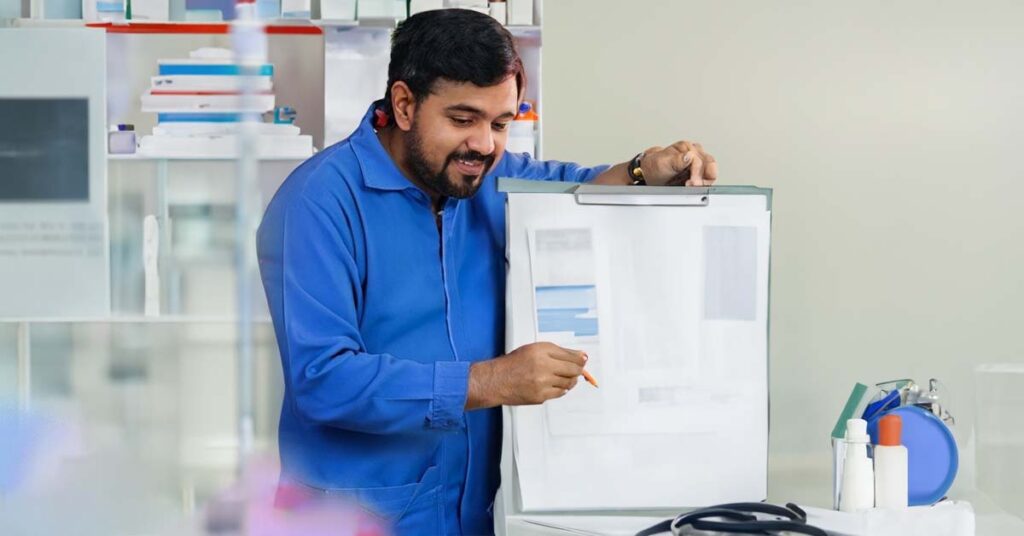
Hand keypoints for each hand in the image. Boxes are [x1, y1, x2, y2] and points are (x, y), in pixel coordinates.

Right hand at [466, 342, 584, 407]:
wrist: (496, 380)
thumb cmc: (513, 363)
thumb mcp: (534, 349)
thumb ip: (558, 352)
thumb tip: (580, 356)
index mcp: (542, 351)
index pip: (571, 356)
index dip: (580, 359)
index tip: (583, 360)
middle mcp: (543, 366)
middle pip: (573, 370)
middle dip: (578, 370)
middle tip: (577, 369)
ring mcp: (542, 383)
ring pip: (568, 383)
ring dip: (571, 380)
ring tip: (564, 377)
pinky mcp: (541, 397)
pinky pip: (560, 393)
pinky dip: (562, 389)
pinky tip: (556, 385)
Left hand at [639, 141, 717, 185]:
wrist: (649, 174)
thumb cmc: (654, 166)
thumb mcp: (662, 163)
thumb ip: (677, 160)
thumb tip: (689, 156)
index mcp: (686, 147)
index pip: (699, 159)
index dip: (697, 172)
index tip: (692, 181)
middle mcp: (694, 153)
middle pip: (709, 164)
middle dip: (704, 177)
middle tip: (694, 185)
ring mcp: (696, 163)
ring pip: (710, 171)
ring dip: (704, 181)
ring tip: (691, 186)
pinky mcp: (696, 173)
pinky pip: (706, 178)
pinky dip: (702, 184)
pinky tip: (692, 187)